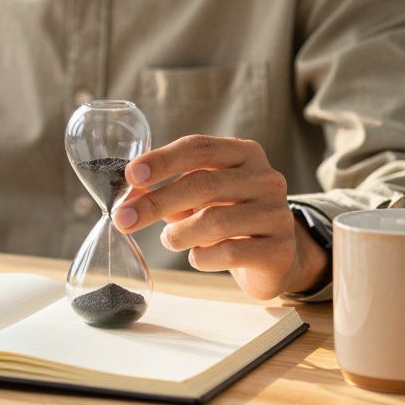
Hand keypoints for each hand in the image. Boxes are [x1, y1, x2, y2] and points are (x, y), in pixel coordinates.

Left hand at [113, 135, 327, 299]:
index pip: (199, 147)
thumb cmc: (228, 218)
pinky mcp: (280, 250)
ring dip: (179, 234)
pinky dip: (202, 257)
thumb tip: (128, 195)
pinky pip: (230, 252)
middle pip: (203, 183)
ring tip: (169, 240)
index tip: (131, 175)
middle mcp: (266, 178)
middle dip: (156, 202)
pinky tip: (197, 257)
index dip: (162, 160)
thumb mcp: (200, 198)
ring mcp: (277, 213)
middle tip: (124, 220)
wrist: (275, 257)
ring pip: (215, 220)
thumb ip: (168, 191)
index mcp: (244, 154)